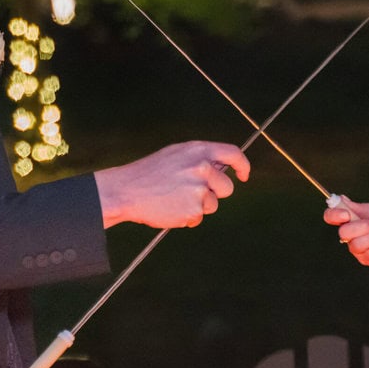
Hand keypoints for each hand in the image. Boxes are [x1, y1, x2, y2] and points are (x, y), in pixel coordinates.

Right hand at [94, 141, 249, 228]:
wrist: (126, 191)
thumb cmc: (148, 173)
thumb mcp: (175, 155)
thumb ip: (199, 159)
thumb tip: (221, 167)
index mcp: (198, 150)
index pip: (233, 153)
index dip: (242, 165)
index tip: (242, 175)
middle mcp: (202, 168)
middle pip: (227, 187)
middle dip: (216, 193)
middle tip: (195, 193)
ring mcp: (199, 189)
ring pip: (213, 204)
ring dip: (199, 206)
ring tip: (175, 199)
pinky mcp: (194, 209)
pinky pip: (198, 217)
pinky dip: (187, 217)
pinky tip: (170, 208)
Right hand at [322, 197, 368, 269]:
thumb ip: (359, 207)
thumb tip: (341, 198)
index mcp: (350, 222)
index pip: (331, 217)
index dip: (334, 215)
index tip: (346, 214)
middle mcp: (351, 237)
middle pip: (343, 233)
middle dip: (362, 226)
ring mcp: (359, 251)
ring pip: (357, 244)